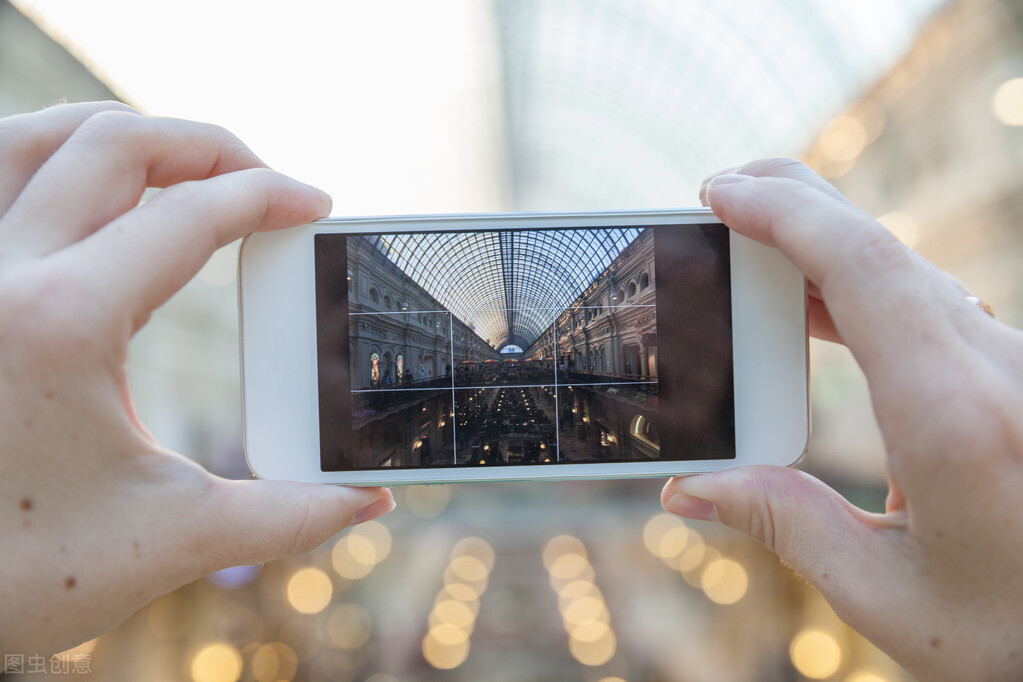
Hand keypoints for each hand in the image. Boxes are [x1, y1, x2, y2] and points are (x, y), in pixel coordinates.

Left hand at [0, 102, 393, 654]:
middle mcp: (0, 275)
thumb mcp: (174, 537)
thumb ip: (288, 514)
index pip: (188, 216)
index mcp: (62, 320)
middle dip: (209, 146)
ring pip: (35, 138)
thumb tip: (368, 498)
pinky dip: (51, 157)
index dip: (267, 196)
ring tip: (184, 169)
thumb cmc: (23, 571)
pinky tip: (90, 194)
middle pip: (115, 144)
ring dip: (123, 136)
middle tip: (263, 181)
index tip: (314, 205)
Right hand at [662, 159, 1022, 680]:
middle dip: (795, 203)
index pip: (863, 266)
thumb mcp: (887, 596)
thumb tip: (691, 487)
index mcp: (954, 415)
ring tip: (751, 252)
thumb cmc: (1016, 632)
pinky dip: (859, 284)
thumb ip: (786, 524)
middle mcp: (995, 370)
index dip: (785, 212)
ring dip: (824, 245)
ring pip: (908, 269)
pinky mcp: (1011, 377)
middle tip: (720, 195)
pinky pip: (927, 301)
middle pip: (884, 246)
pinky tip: (818, 306)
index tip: (719, 193)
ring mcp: (1011, 367)